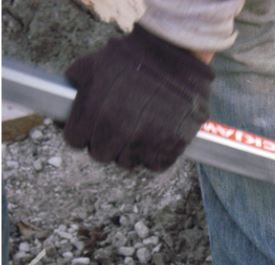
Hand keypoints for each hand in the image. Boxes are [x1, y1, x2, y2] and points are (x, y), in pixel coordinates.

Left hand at [63, 24, 213, 170]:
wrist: (176, 57)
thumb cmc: (134, 58)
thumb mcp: (93, 64)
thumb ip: (76, 85)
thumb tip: (65, 100)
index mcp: (94, 113)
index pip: (75, 141)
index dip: (81, 133)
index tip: (90, 127)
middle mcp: (119, 132)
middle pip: (101, 155)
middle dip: (105, 143)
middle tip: (116, 129)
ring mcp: (146, 142)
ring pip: (128, 161)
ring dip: (130, 150)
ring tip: (138, 131)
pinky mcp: (170, 148)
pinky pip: (155, 164)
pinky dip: (154, 155)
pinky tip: (156, 138)